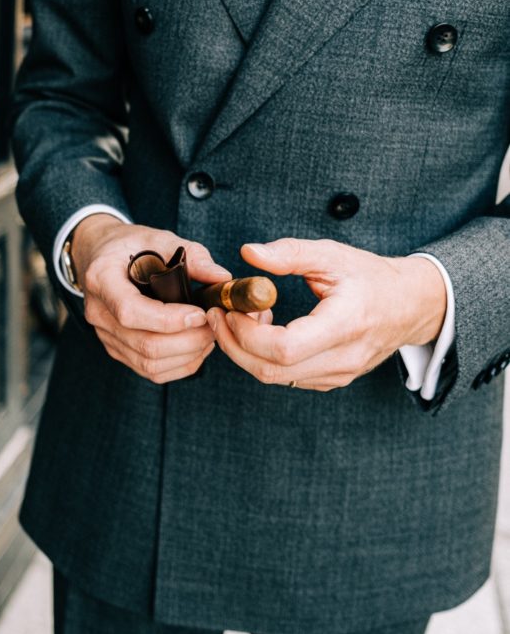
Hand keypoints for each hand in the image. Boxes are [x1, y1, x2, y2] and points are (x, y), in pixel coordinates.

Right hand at [71, 215, 230, 382]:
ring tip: (209, 336)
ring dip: (187, 355)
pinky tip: (197, 348)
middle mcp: (98, 312)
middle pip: (144, 344)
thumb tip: (221, 277)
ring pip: (148, 363)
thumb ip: (192, 256)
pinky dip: (178, 365)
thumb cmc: (133, 245)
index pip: (131, 311)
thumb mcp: (160, 238)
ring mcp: (105, 335)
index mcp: (102, 279)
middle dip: (187, 341)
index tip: (200, 313)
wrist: (103, 255)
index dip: (169, 319)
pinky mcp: (117, 349)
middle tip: (214, 326)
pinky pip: (148, 370)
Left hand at [207, 238, 446, 391]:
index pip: (285, 348)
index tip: (232, 308)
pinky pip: (287, 379)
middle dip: (234, 344)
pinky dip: (264, 358)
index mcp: (345, 324)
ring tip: (245, 317)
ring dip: (247, 351)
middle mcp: (343, 358)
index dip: (247, 333)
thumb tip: (249, 252)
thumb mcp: (332, 255)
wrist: (410, 306)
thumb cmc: (372, 277)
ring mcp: (338, 375)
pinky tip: (265, 330)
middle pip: (271, 370)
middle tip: (222, 313)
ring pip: (275, 379)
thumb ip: (289, 253)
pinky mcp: (332, 380)